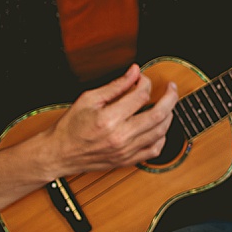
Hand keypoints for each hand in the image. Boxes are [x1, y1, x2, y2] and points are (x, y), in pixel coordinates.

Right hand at [49, 64, 179, 172]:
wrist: (60, 153)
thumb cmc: (71, 126)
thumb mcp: (89, 99)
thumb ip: (115, 85)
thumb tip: (134, 71)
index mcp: (108, 119)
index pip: (140, 96)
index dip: (146, 83)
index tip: (143, 79)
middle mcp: (120, 136)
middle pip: (158, 115)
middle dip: (170, 98)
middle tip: (172, 89)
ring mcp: (126, 151)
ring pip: (160, 132)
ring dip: (168, 116)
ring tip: (167, 105)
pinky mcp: (127, 160)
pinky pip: (154, 150)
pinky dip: (162, 137)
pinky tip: (159, 127)